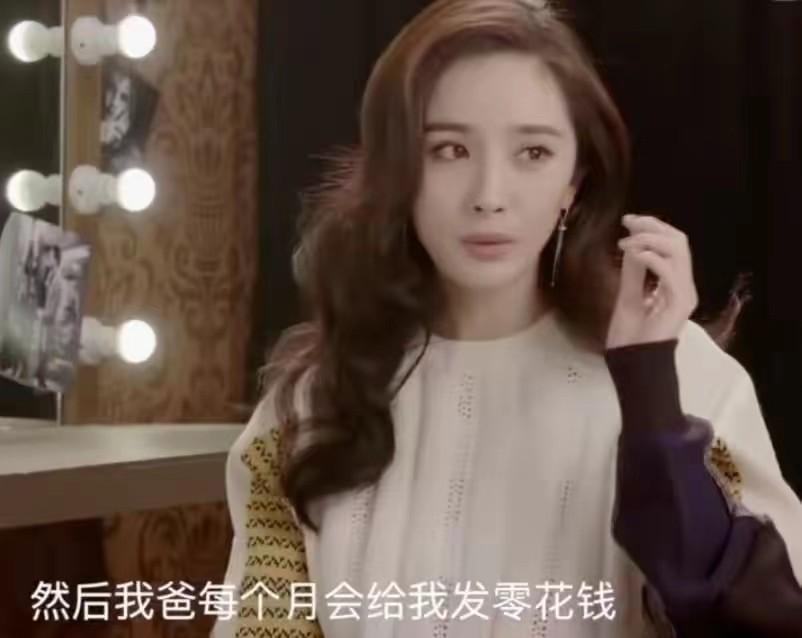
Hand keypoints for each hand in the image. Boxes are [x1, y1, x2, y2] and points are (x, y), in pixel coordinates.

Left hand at [605, 214, 698, 348]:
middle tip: (627, 222)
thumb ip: (634, 271)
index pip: (673, 244)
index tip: (628, 221)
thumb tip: (632, 245)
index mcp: (674, 282)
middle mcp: (684, 285)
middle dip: (653, 226)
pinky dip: (652, 257)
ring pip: (678, 251)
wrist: (632, 362)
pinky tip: (634, 254)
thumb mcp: (628, 294)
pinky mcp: (679, 303)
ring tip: (626, 242)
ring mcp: (684, 294)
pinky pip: (670, 272)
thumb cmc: (630, 334)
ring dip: (649, 239)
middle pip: (679, 241)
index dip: (653, 227)